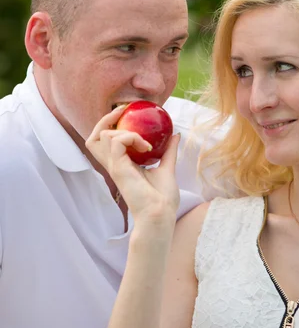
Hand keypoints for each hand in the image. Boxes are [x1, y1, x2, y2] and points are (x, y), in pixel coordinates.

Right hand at [85, 106, 179, 222]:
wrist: (161, 214)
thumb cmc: (163, 199)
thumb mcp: (167, 168)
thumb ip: (168, 152)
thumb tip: (176, 135)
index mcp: (122, 164)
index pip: (104, 141)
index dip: (110, 125)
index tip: (129, 115)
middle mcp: (114, 164)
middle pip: (93, 137)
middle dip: (105, 120)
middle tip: (125, 113)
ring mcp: (115, 166)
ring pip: (102, 136)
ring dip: (124, 130)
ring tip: (144, 142)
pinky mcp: (119, 169)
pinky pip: (117, 141)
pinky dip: (132, 137)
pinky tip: (146, 147)